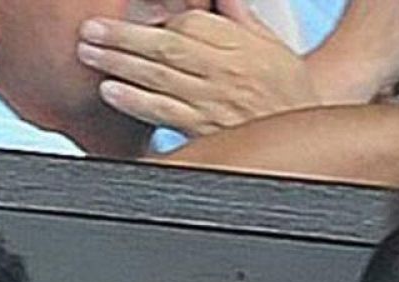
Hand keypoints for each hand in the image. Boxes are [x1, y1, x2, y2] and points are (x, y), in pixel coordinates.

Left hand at [77, 0, 318, 136]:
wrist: (310, 145)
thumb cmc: (290, 96)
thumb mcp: (273, 48)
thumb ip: (240, 19)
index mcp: (242, 46)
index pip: (191, 23)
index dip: (160, 19)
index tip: (138, 18)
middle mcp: (227, 71)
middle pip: (165, 46)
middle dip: (122, 35)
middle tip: (90, 29)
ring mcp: (216, 102)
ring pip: (159, 77)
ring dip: (119, 63)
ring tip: (88, 53)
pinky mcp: (208, 130)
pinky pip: (165, 112)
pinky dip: (136, 102)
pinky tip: (112, 91)